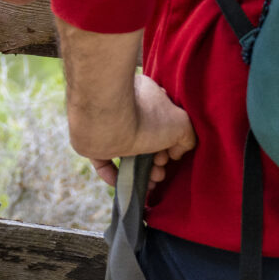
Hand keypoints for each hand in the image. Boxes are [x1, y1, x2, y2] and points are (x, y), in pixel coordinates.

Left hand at [87, 74, 196, 196]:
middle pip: (145, 138)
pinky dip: (114, 174)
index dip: (170, 141)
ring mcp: (107, 124)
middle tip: (159, 171)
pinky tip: (125, 184)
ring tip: (149, 183)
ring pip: (126, 151)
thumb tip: (175, 153)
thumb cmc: (146, 118)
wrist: (107, 122)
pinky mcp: (92, 141)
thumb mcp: (182, 124)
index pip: (162, 119)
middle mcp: (125, 107)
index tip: (171, 156)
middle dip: (156, 160)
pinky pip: (104, 160)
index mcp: (146, 95)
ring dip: (139, 170)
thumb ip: (186, 138)